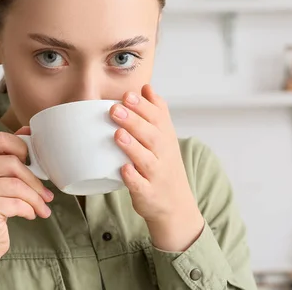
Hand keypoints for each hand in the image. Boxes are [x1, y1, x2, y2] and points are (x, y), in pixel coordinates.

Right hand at [0, 128, 53, 277]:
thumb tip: (28, 131)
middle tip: (46, 193)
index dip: (21, 147)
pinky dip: (29, 209)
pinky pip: (16, 203)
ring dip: (36, 198)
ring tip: (42, 207)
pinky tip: (30, 215)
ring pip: (17, 185)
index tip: (33, 163)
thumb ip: (6, 156)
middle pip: (11, 162)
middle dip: (34, 179)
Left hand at [110, 84, 204, 251]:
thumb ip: (156, 111)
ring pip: (146, 159)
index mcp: (166, 137)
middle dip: (134, 121)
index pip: (158, 118)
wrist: (176, 206)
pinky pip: (141, 186)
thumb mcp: (166, 137)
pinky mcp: (148, 193)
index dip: (143, 106)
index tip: (128, 94)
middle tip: (115, 109)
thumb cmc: (165, 165)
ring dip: (132, 146)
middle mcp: (163, 154)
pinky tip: (123, 169)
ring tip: (117, 134)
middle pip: (151, 135)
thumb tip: (146, 86)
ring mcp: (156, 175)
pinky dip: (133, 178)